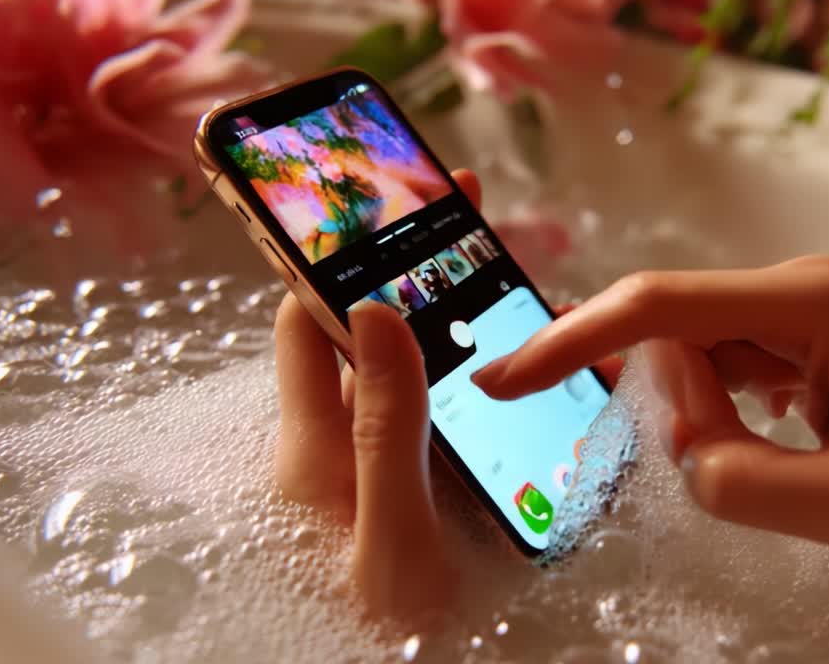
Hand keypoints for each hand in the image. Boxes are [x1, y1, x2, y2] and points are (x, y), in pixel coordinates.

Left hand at [272, 170, 620, 616]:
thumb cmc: (373, 626)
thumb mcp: (387, 529)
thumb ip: (384, 427)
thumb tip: (379, 312)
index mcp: (314, 442)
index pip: (305, 321)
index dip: (335, 259)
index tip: (383, 207)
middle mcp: (340, 443)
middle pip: (368, 335)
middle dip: (411, 272)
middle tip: (464, 218)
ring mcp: (378, 464)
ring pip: (414, 373)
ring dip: (455, 325)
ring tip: (512, 280)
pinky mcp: (414, 488)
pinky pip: (442, 417)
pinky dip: (477, 380)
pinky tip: (523, 366)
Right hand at [474, 256, 828, 577]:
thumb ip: (734, 478)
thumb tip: (680, 444)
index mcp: (809, 302)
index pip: (660, 306)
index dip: (572, 339)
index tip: (505, 377)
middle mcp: (792, 287)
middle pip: (669, 329)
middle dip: (666, 403)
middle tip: (730, 469)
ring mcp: (789, 309)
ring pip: (687, 352)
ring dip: (697, 416)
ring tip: (776, 467)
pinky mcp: (787, 338)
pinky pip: (714, 366)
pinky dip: (710, 412)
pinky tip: (761, 445)